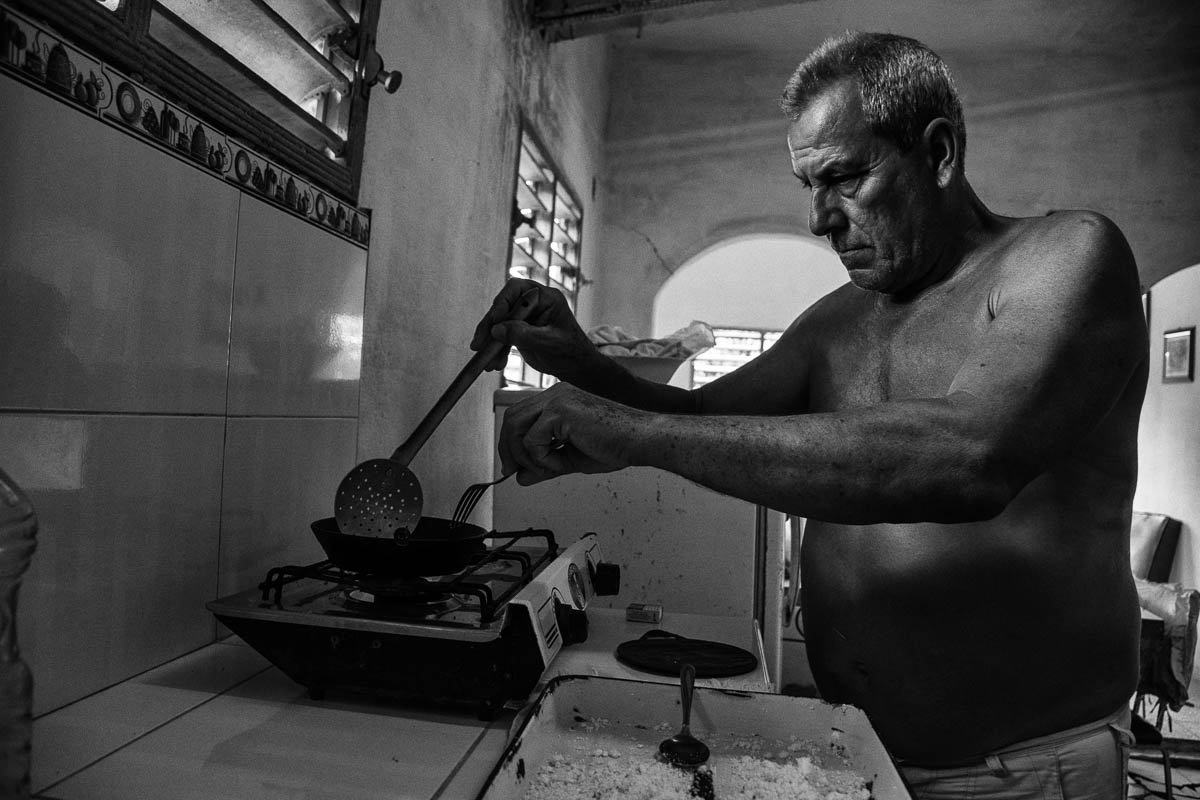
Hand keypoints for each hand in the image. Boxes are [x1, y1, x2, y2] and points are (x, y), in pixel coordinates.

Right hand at [470, 278, 596, 380]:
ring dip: (490, 342)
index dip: (502, 303)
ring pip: (499, 323)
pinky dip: (496, 350)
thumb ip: (524, 334)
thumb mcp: (548, 342)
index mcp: (545, 297)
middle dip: (490, 326)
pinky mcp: (518, 329)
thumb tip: (497, 330)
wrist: (575, 367)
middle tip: (479, 344)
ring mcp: (524, 316)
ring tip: (487, 362)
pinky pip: (501, 336)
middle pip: (503, 306)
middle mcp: (532, 302)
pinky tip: (495, 364)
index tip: (494, 321)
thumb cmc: (570, 351)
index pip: (517, 290)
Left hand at [498, 383, 638, 483]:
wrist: (640, 440)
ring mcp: (557, 400)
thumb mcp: (571, 458)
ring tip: (549, 468)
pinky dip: (542, 459)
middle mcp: (556, 395)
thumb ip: (544, 465)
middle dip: (509, 449)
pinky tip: (562, 464)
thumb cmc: (616, 444)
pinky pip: (533, 440)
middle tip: (515, 472)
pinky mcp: (561, 411)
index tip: (515, 467)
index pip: (520, 416)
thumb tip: (521, 476)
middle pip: (511, 418)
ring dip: (526, 455)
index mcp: (559, 400)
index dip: (511, 443)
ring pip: (516, 427)